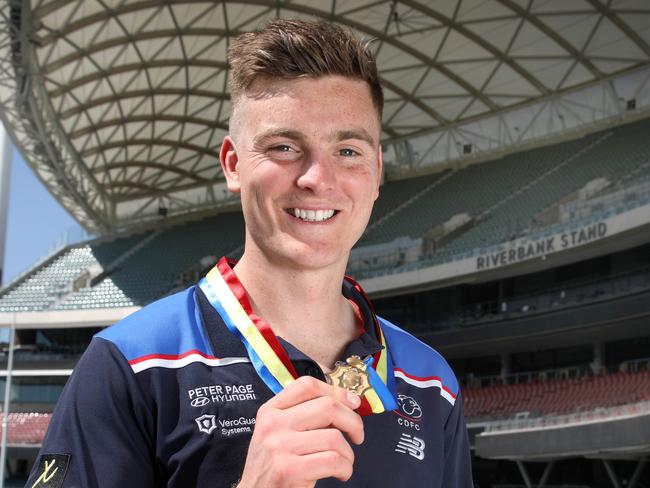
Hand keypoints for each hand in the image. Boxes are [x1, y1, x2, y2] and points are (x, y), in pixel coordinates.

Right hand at [237, 376, 363, 487]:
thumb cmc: (273, 466)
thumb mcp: (278, 433)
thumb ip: (305, 416)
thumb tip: (347, 401)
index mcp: (271, 411)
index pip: (307, 386)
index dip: (336, 392)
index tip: (352, 403)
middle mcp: (273, 425)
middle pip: (327, 407)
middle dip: (352, 421)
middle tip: (357, 435)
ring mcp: (280, 447)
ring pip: (334, 437)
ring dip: (348, 453)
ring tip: (344, 462)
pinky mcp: (289, 470)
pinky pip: (333, 461)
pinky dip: (345, 468)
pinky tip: (340, 473)